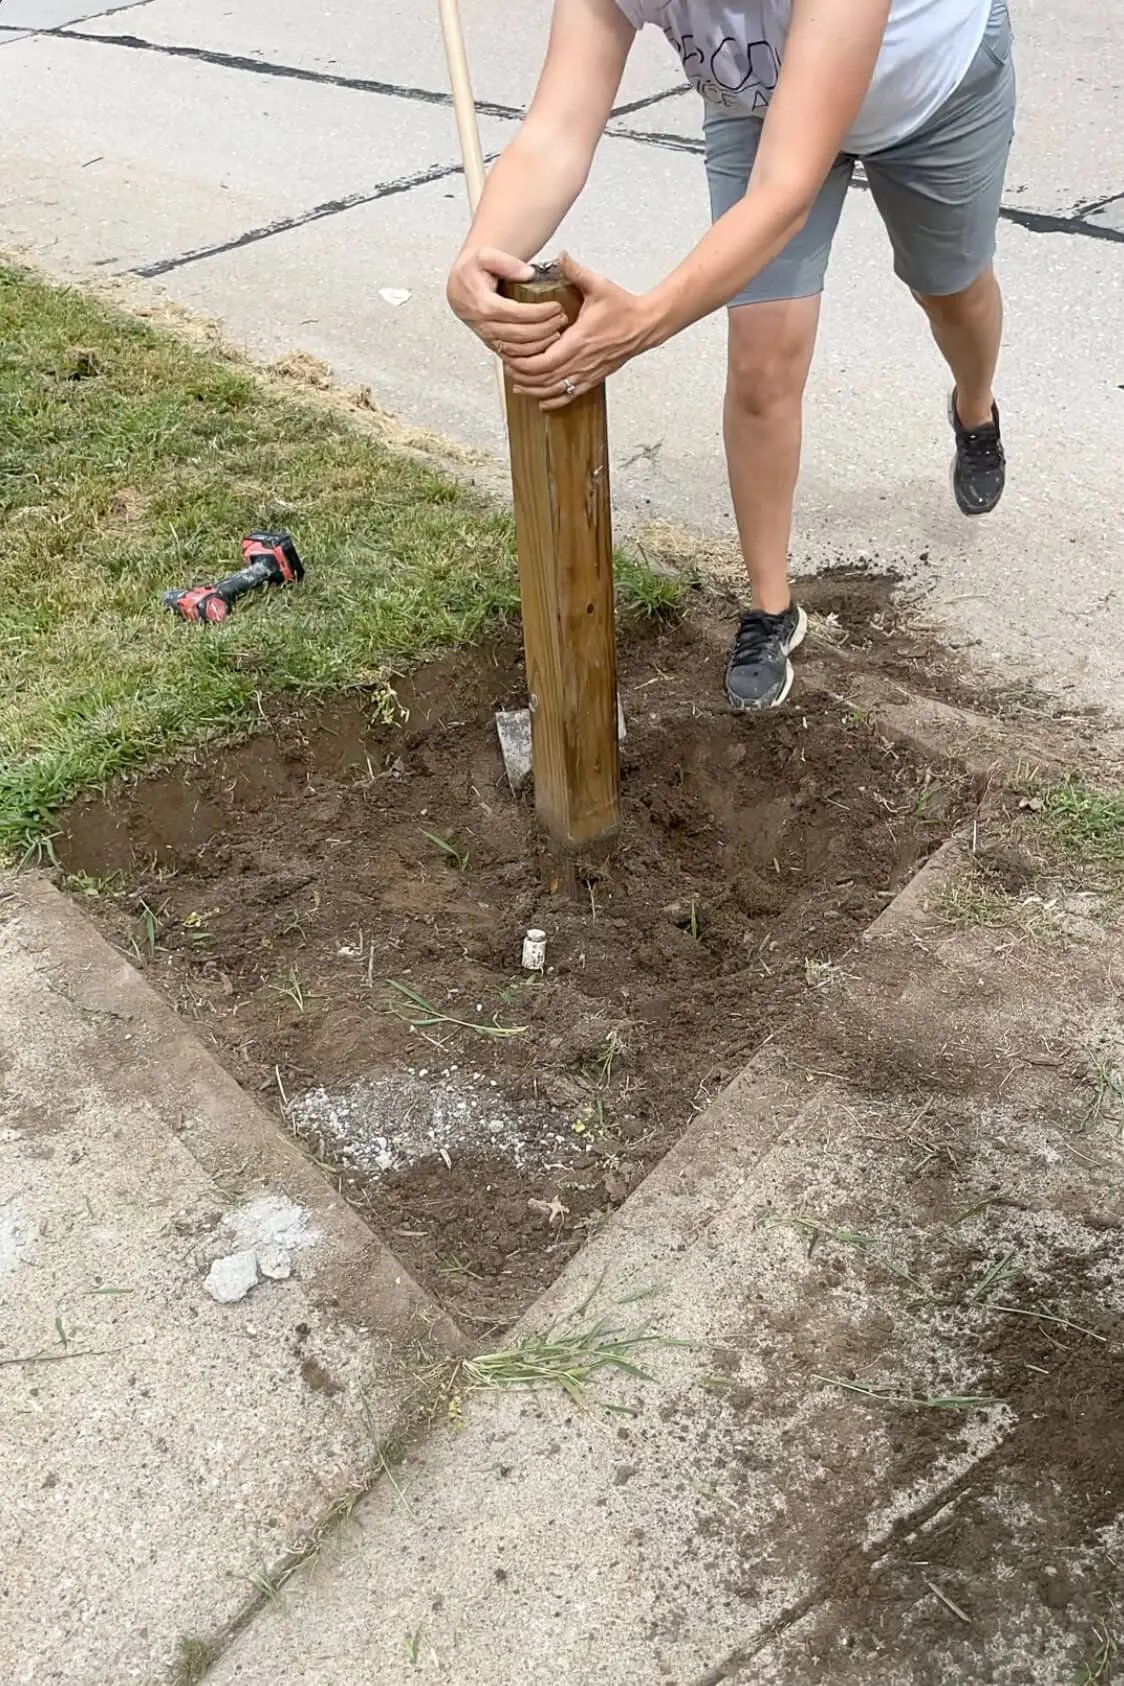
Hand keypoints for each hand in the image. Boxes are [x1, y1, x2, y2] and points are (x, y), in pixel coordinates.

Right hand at [446, 246, 567, 358]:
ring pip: (518, 350)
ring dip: (541, 344)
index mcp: (482, 304)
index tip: (556, 307)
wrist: (459, 286)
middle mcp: (484, 325)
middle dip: (545, 329)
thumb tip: (528, 274)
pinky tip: (545, 345)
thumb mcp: (484, 255)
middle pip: (520, 334)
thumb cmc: (473, 270)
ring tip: (557, 332)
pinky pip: (513, 357)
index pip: (516, 313)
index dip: (539, 313)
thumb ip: (506, 262)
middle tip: (562, 319)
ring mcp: (487, 338)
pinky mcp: (491, 345)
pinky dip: (531, 355)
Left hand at [507, 253, 654, 409]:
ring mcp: (588, 372)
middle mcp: (582, 361)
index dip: (523, 364)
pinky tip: (541, 400)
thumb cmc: (623, 308)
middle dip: (523, 377)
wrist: (645, 325)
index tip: (509, 356)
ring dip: (534, 390)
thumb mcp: (599, 285)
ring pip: (555, 390)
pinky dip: (553, 400)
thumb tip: (561, 256)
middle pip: (544, 379)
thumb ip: (576, 272)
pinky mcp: (594, 378)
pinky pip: (570, 395)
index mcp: (579, 340)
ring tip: (518, 385)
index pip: (544, 361)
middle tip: (507, 368)